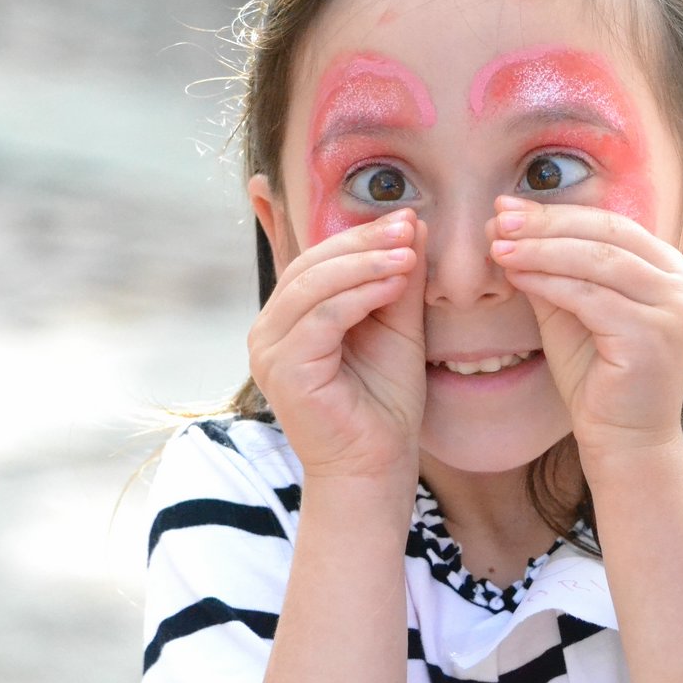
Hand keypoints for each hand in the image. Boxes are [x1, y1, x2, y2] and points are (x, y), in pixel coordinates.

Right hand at [247, 209, 427, 479]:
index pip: (317, 258)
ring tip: (408, 253)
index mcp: (289, 316)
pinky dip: (361, 294)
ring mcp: (270, 349)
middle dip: (364, 241)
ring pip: (315, 286)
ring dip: (365, 263)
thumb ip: (398, 279)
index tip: (405, 216)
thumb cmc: (384, 403)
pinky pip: (323, 317)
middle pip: (312, 265)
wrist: (377, 466)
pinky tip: (395, 284)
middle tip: (408, 227)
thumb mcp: (397, 327)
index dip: (359, 234)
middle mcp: (269, 329)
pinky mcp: (284, 369)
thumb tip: (412, 224)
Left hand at [488, 197, 682, 457]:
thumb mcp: (570, 309)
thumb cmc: (597, 376)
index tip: (505, 207)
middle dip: (546, 223)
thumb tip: (505, 221)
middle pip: (606, 233)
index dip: (555, 212)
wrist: (624, 441)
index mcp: (668, 268)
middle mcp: (681, 281)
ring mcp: (674, 307)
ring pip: (597, 261)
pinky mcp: (654, 335)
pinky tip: (516, 277)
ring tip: (498, 246)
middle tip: (498, 219)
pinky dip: (548, 282)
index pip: (609, 222)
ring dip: (541, 250)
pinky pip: (590, 297)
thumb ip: (549, 268)